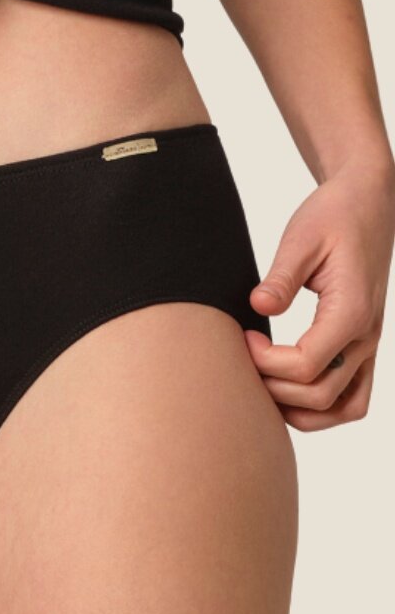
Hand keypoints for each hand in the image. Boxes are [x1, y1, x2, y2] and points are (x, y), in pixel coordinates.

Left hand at [244, 162, 394, 430]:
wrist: (368, 204)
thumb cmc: (333, 216)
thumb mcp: (301, 237)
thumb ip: (282, 276)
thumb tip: (259, 306)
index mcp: (351, 311)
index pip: (307, 365)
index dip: (266, 363)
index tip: (243, 338)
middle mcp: (367, 336)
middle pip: (320, 394)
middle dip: (274, 387)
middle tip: (245, 358)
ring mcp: (369, 344)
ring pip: (344, 408)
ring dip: (300, 409)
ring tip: (263, 384)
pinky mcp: (364, 345)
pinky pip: (353, 397)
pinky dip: (323, 407)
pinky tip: (288, 391)